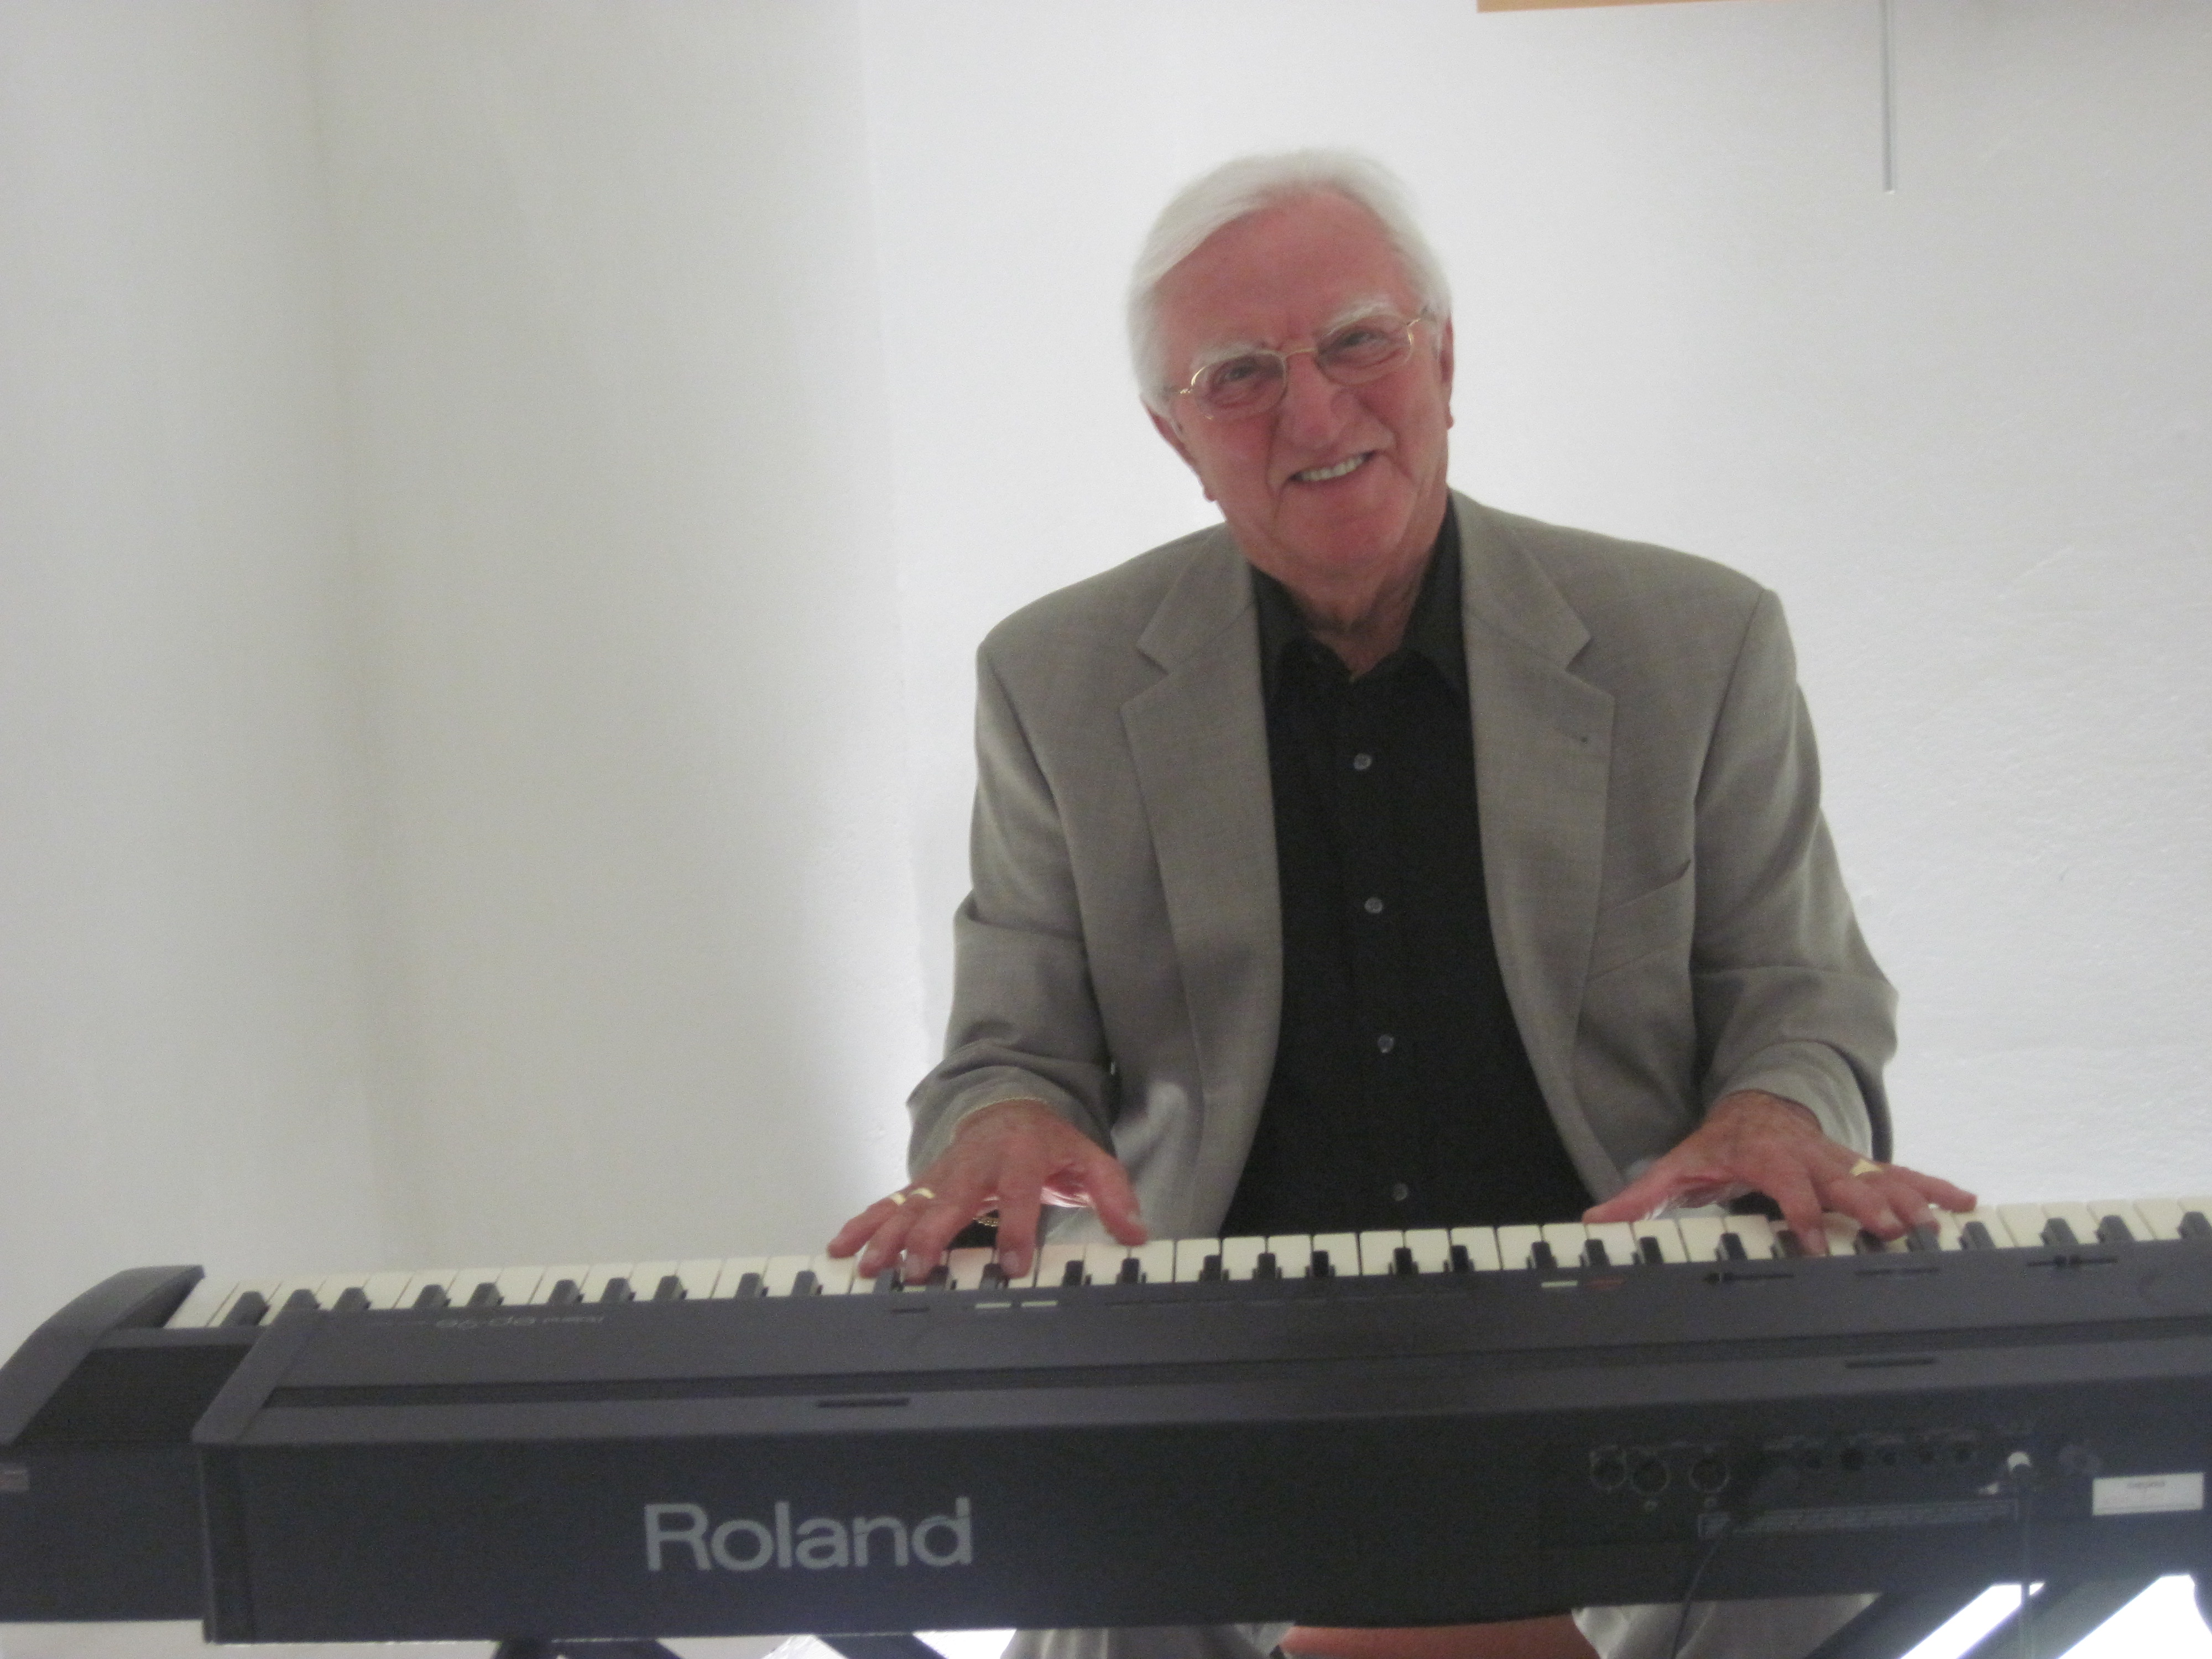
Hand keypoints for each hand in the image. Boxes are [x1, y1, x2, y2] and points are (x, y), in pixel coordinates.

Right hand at [826, 1098, 1144, 1282]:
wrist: (1011, 1106)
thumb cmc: (1052, 1145)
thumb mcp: (1091, 1162)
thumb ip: (1115, 1196)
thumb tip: (1138, 1233)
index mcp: (1021, 1159)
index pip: (1020, 1195)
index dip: (1016, 1229)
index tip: (1012, 1266)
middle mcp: (976, 1164)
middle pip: (951, 1200)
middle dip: (931, 1235)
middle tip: (916, 1271)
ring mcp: (944, 1173)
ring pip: (912, 1203)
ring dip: (888, 1235)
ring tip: (867, 1266)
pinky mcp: (924, 1182)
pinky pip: (890, 1202)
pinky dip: (864, 1223)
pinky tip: (841, 1247)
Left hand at [1581, 1090, 1977, 1255]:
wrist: (1755, 1107)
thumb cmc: (1720, 1144)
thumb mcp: (1676, 1167)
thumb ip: (1639, 1198)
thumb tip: (1594, 1224)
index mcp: (1768, 1160)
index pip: (1786, 1191)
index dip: (1800, 1217)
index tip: (1814, 1246)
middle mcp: (1811, 1158)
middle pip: (1844, 1183)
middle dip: (1868, 1207)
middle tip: (1895, 1232)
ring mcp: (1841, 1159)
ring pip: (1880, 1177)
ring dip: (1910, 1200)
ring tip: (1938, 1225)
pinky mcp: (1862, 1163)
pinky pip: (1904, 1173)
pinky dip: (1935, 1185)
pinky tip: (1967, 1203)